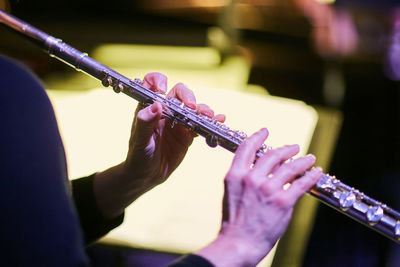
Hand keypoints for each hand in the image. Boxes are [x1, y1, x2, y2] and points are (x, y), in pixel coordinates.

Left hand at [125, 72, 224, 190]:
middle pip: (180, 92)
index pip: (153, 83)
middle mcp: (165, 110)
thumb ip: (145, 123)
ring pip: (194, 107)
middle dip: (188, 96)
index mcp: (149, 107)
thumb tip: (156, 105)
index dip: (159, 81)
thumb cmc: (138, 156)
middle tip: (192, 108)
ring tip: (209, 116)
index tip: (163, 90)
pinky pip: (202, 123)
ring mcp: (178, 121)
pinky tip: (219, 120)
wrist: (147, 176)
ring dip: (203, 109)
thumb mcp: (139, 140)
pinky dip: (212, 121)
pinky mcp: (188, 134)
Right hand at [197, 128, 321, 266]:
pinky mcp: (282, 201)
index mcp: (235, 175)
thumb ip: (244, 178)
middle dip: (285, 149)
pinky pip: (302, 183)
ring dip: (302, 160)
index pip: (247, 148)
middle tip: (294, 147)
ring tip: (309, 158)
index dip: (257, 137)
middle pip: (272, 154)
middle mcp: (251, 178)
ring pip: (290, 166)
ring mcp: (268, 189)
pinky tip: (316, 172)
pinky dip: (311, 175)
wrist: (238, 242)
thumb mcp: (232, 193)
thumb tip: (260, 168)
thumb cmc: (234, 221)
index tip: (265, 131)